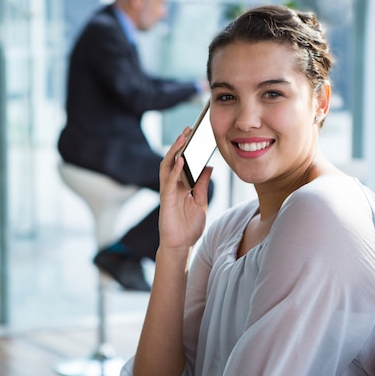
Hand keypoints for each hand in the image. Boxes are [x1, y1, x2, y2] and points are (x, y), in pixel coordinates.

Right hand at [158, 126, 212, 250]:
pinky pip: (168, 182)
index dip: (186, 148)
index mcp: (181, 185)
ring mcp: (168, 192)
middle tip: (188, 129)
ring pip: (167, 166)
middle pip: (172, 159)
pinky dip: (174, 170)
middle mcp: (172, 186)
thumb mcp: (201, 202)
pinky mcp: (166, 200)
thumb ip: (202, 184)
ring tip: (183, 138)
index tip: (195, 133)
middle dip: (179, 144)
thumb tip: (208, 166)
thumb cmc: (189, 227)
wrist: (181, 246)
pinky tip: (181, 160)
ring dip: (174, 151)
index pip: (182, 162)